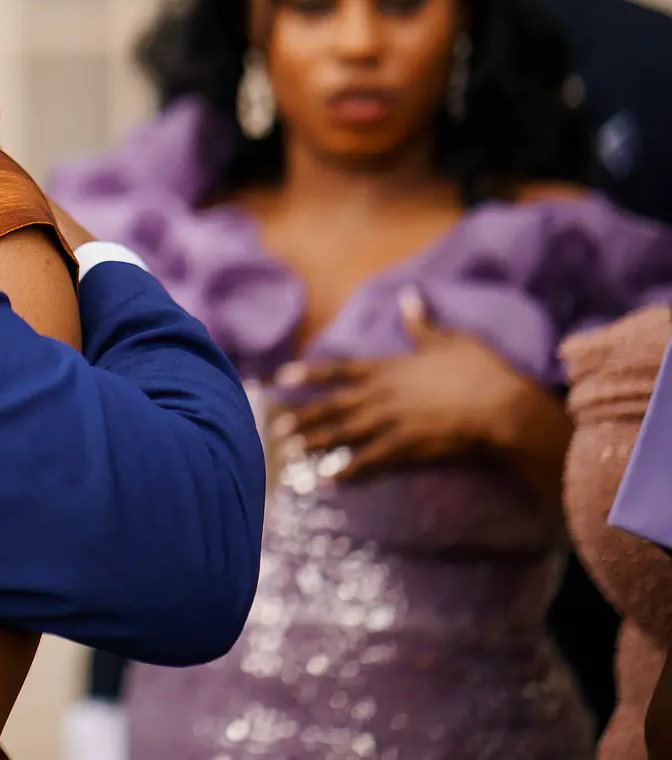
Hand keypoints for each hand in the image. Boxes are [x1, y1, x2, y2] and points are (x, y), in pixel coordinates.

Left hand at [271, 288, 535, 483]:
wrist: (502, 406)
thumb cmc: (480, 370)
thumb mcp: (449, 339)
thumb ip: (421, 323)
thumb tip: (408, 296)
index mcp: (387, 368)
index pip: (337, 370)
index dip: (307, 374)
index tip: (281, 378)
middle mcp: (381, 394)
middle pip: (332, 406)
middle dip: (303, 417)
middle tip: (275, 429)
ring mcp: (391, 421)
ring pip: (343, 433)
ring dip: (315, 442)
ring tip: (290, 452)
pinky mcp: (406, 446)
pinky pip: (369, 460)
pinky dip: (347, 470)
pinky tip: (327, 480)